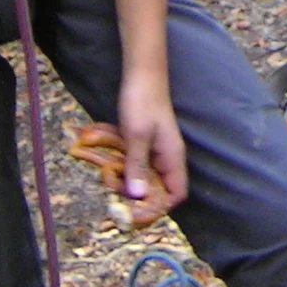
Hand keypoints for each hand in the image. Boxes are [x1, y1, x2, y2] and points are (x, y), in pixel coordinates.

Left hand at [117, 75, 188, 210]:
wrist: (141, 76)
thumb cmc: (142, 103)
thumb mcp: (136, 136)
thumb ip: (137, 166)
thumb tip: (137, 197)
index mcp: (172, 157)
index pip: (176, 194)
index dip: (159, 206)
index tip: (136, 210)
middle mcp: (167, 158)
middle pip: (159, 190)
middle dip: (138, 196)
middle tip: (116, 193)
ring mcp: (156, 152)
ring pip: (145, 179)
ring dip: (128, 182)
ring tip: (110, 178)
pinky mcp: (145, 145)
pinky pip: (137, 166)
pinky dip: (125, 170)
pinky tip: (110, 166)